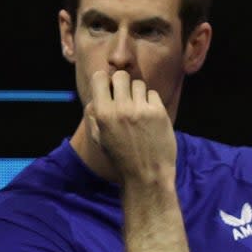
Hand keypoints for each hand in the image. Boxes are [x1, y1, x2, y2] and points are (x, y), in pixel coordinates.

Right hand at [85, 69, 176, 185]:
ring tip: (138, 110)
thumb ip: (93, 115)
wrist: (146, 175)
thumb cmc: (120, 157)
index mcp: (103, 114)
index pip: (100, 77)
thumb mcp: (98, 138)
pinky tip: (149, 117)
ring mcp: (141, 109)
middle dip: (122, 84)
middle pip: (121, 76)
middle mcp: (121, 108)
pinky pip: (152, 94)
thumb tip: (96, 94)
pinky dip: (150, 102)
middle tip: (125, 97)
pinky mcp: (158, 112)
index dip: (104, 81)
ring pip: (138, 84)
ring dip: (137, 93)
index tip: (109, 89)